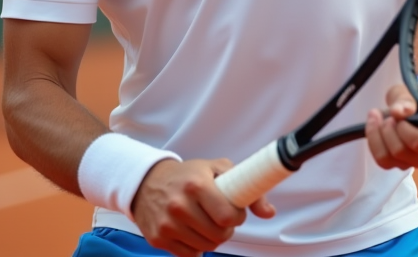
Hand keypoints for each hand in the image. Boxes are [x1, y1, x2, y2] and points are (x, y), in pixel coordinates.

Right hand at [131, 158, 274, 256]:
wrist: (147, 182)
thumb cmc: (189, 175)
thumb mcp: (218, 169)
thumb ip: (247, 187)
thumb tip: (269, 212)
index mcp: (196, 185)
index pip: (227, 216)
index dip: (237, 217)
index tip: (234, 211)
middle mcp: (179, 205)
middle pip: (219, 234)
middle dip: (226, 228)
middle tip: (220, 217)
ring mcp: (167, 224)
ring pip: (206, 246)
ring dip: (213, 238)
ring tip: (206, 222)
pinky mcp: (158, 239)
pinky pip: (190, 255)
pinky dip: (196, 246)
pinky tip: (193, 231)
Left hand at [365, 84, 417, 170]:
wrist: (415, 109)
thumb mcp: (413, 93)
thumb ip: (406, 101)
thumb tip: (398, 112)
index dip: (403, 130)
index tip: (397, 116)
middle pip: (400, 151)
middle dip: (387, 130)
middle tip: (386, 114)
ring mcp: (415, 163)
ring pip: (387, 158)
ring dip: (377, 135)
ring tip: (377, 116)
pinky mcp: (400, 165)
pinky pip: (381, 160)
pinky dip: (373, 141)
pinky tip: (374, 125)